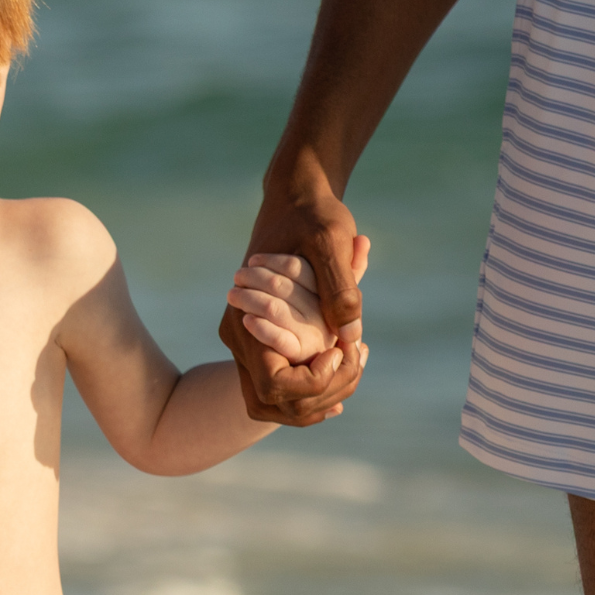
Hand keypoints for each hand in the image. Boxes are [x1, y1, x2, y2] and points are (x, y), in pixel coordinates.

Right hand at [220, 145, 366, 426]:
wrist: (293, 194)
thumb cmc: (312, 214)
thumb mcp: (332, 242)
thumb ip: (340, 290)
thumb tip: (350, 337)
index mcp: (247, 318)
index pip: (275, 385)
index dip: (313, 382)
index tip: (342, 351)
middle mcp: (239, 336)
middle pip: (273, 401)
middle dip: (319, 395)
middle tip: (356, 361)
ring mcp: (245, 339)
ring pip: (273, 399)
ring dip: (315, 396)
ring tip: (353, 366)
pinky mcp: (258, 336)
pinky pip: (278, 379)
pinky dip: (308, 385)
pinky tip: (341, 368)